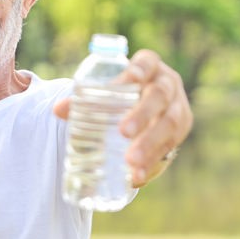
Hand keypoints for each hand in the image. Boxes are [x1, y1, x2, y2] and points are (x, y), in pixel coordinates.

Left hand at [54, 49, 192, 187]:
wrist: (146, 107)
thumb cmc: (122, 94)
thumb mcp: (108, 92)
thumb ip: (86, 99)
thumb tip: (58, 110)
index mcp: (149, 66)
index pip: (146, 63)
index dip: (139, 70)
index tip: (132, 80)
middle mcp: (168, 83)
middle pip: (160, 95)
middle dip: (143, 114)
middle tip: (123, 132)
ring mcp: (178, 105)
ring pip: (170, 123)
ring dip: (150, 143)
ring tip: (131, 161)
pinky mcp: (181, 129)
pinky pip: (170, 146)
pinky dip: (153, 162)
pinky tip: (137, 176)